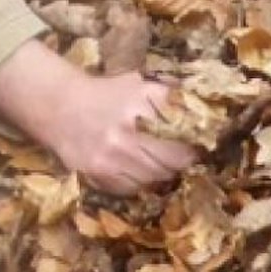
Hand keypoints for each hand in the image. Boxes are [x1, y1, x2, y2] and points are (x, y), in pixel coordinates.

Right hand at [0, 42, 197, 193]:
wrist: (59, 106)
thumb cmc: (106, 94)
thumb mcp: (139, 83)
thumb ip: (172, 93)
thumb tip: (211, 104)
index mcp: (144, 100)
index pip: (189, 130)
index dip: (197, 140)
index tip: (199, 143)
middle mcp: (130, 128)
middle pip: (177, 159)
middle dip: (182, 160)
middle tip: (178, 157)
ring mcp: (113, 154)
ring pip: (158, 178)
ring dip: (162, 173)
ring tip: (153, 162)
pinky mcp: (99, 173)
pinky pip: (134, 188)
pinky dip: (139, 183)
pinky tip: (133, 169)